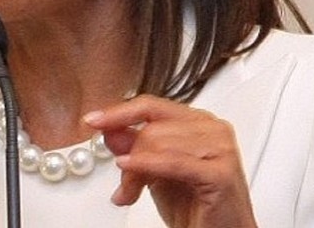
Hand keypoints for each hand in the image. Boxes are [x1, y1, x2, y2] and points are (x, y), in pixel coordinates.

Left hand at [83, 95, 257, 227]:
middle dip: (128, 157)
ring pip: (158, 144)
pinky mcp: (219, 172)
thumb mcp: (156, 172)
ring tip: (129, 193)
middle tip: (122, 186)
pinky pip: (172, 162)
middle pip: (152, 127)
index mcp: (199, 121)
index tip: (93, 119)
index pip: (152, 106)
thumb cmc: (196, 207)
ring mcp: (220, 148)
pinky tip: (127, 167)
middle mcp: (212, 129)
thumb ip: (136, 147)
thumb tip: (109, 129)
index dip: (119, 112)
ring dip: (134, 172)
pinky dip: (145, 165)